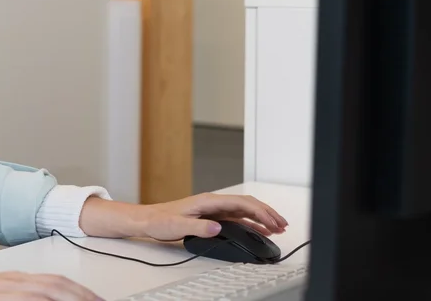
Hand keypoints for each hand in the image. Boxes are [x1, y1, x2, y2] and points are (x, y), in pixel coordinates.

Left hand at [78, 192, 288, 241]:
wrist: (147, 220)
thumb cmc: (159, 220)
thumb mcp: (178, 225)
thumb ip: (199, 227)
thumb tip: (217, 227)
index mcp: (208, 201)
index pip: (241, 203)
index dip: (260, 211)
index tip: (273, 221)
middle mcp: (213, 203)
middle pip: (247, 204)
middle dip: (267, 213)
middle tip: (282, 224)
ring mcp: (213, 209)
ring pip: (244, 211)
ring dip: (261, 218)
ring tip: (277, 228)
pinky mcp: (211, 217)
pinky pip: (237, 218)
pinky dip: (251, 223)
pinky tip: (258, 230)